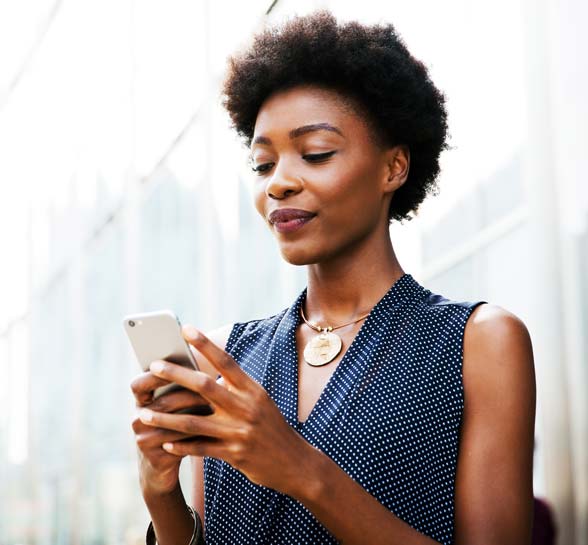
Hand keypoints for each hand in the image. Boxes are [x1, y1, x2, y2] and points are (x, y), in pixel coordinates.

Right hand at [130, 367, 212, 495]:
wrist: (162, 467)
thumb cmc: (175, 425)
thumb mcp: (173, 405)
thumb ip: (182, 384)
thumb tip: (208, 359)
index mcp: (140, 402)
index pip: (139, 384)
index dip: (154, 375)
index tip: (175, 365)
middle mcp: (137, 419)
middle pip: (163, 402)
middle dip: (187, 393)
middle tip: (210, 385)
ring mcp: (144, 440)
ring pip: (173, 423)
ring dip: (195, 413)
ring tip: (216, 404)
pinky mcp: (155, 458)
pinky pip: (179, 443)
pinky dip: (197, 433)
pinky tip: (214, 427)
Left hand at [137, 325, 316, 496]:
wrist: (294, 462)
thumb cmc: (272, 427)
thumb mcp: (260, 401)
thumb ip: (236, 388)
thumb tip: (209, 373)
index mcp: (252, 390)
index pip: (225, 362)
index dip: (205, 344)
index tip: (186, 329)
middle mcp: (245, 407)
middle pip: (204, 386)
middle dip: (176, 375)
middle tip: (153, 366)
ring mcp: (238, 432)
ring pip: (193, 422)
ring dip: (165, 418)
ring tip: (143, 413)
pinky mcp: (233, 454)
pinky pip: (200, 449)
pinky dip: (180, 446)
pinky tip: (164, 443)